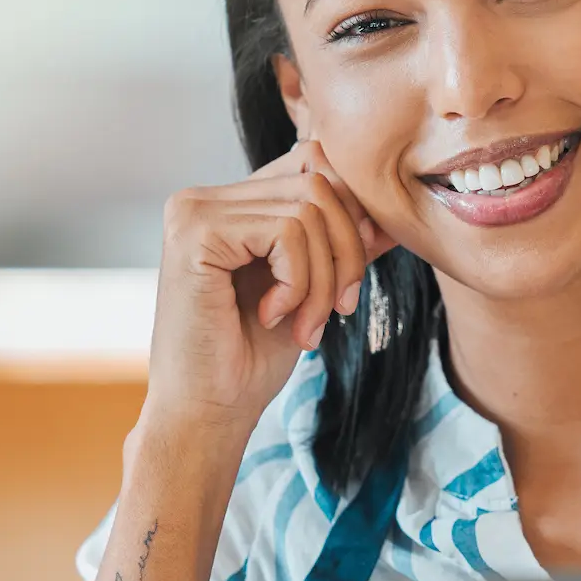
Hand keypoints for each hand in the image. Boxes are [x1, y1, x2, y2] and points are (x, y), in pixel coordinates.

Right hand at [143, 140, 397, 439]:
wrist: (207, 413)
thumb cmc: (251, 358)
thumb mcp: (310, 290)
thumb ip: (340, 245)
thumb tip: (387, 218)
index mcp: (226, 204)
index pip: (313, 166)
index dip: (349, 218)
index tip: (349, 282)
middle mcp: (203, 197)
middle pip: (319, 183)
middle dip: (345, 253)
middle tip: (337, 311)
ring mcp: (194, 210)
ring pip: (309, 209)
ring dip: (323, 279)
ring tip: (305, 325)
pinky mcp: (196, 232)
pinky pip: (287, 232)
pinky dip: (299, 282)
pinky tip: (274, 316)